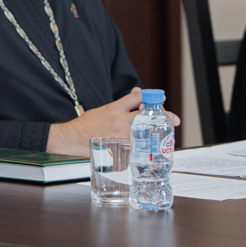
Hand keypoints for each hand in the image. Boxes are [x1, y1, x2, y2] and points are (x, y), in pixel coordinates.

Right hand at [45, 88, 180, 155]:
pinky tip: (145, 152)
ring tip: (163, 137)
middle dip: (163, 116)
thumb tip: (137, 94)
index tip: (161, 99)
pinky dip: (141, 151)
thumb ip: (122, 104)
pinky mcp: (118, 150)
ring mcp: (119, 136)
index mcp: (114, 109)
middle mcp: (118, 121)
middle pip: (146, 115)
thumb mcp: (104, 109)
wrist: (71, 138)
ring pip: (144, 133)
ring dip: (155, 135)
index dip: (151, 98)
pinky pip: (135, 150)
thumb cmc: (87, 124)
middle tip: (174, 120)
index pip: (137, 98)